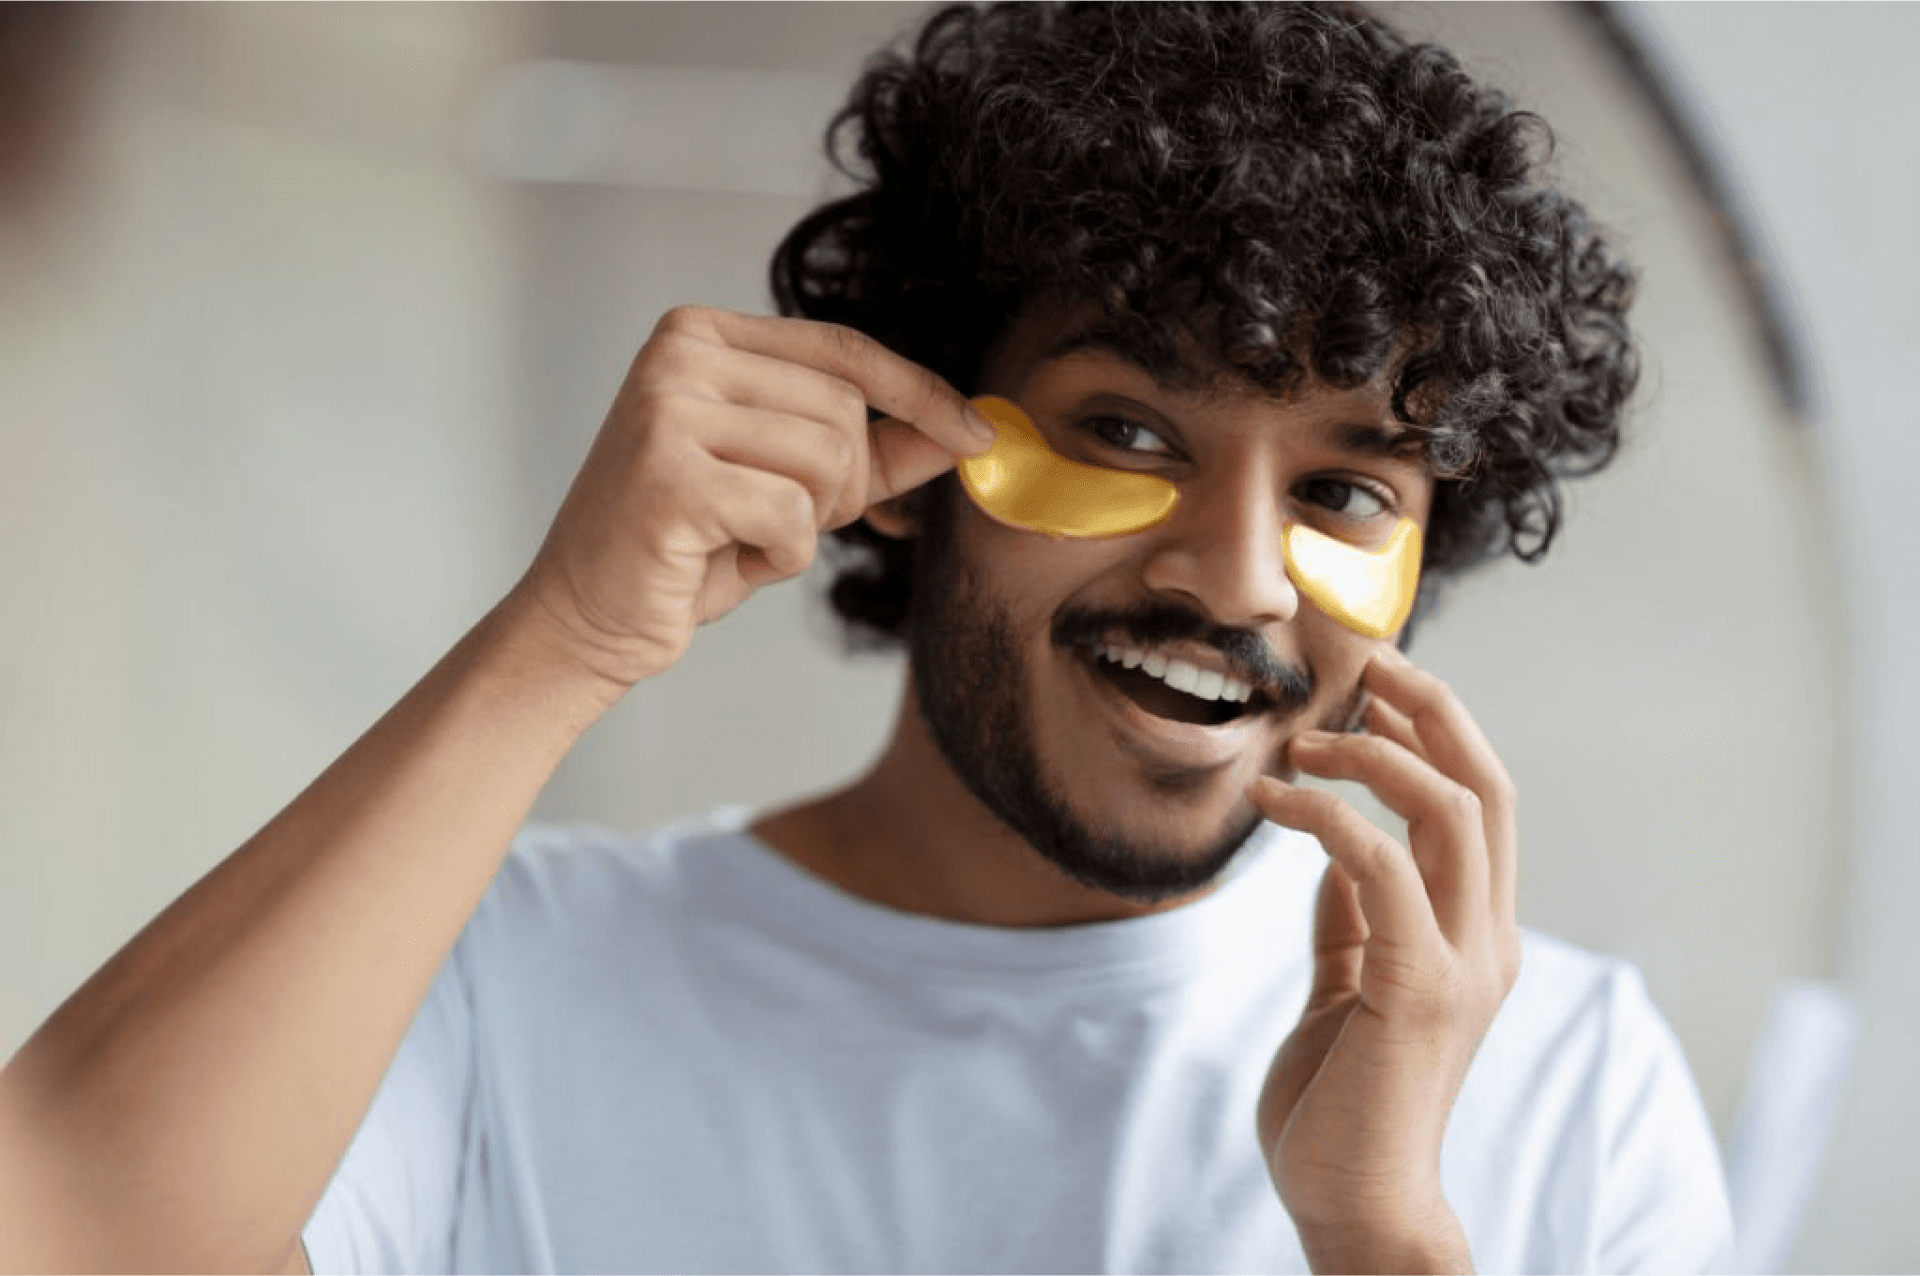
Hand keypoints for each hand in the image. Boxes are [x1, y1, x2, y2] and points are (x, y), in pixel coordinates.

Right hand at [506, 305, 993, 692]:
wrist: (588, 614)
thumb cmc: (687, 545)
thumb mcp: (790, 484)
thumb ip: (872, 451)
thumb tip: (965, 432)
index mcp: (701, 334)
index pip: (842, 348)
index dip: (919, 393)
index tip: (977, 432)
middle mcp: (677, 356)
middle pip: (843, 410)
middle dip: (842, 485)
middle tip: (783, 522)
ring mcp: (667, 411)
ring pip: (826, 460)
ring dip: (808, 524)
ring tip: (747, 538)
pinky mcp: (669, 477)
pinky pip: (792, 514)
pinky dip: (781, 556)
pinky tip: (726, 559)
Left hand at [1246, 644, 1520, 1268]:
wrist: (1355, 1201)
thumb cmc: (1345, 1102)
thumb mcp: (1351, 986)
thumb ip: (1355, 921)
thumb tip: (1339, 853)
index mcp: (1476, 937)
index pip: (1482, 804)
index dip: (1438, 732)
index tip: (1377, 689)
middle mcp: (1488, 941)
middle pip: (1486, 787)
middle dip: (1431, 711)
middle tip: (1367, 666)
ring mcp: (1462, 965)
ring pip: (1450, 811)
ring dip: (1373, 756)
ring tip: (1302, 744)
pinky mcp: (1420, 990)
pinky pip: (1381, 868)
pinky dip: (1326, 818)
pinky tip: (1273, 802)